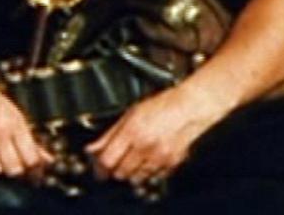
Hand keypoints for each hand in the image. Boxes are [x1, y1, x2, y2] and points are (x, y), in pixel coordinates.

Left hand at [85, 83, 226, 183]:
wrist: (190, 108)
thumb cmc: (163, 105)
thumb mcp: (130, 114)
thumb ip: (110, 134)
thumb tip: (94, 148)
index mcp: (132, 132)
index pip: (108, 160)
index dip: (100, 167)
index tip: (98, 168)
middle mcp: (145, 146)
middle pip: (121, 173)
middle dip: (114, 169)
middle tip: (114, 162)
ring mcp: (159, 157)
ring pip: (136, 178)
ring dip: (130, 173)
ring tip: (132, 160)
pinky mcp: (171, 163)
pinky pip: (153, 176)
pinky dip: (147, 172)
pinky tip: (147, 160)